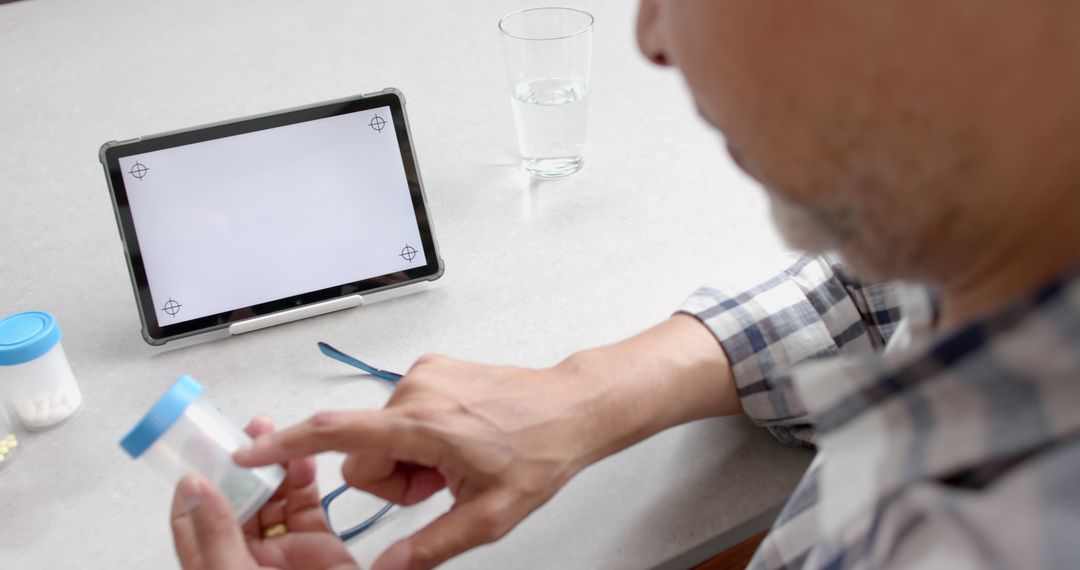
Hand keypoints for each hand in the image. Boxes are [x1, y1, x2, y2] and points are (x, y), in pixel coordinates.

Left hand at [170, 417, 357, 569]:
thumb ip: (216, 533)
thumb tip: (195, 489)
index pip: (193, 520)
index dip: (195, 485)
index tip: (198, 451)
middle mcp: (245, 560)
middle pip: (236, 502)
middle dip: (238, 465)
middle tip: (241, 434)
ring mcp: (284, 553)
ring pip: (272, 499)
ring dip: (271, 466)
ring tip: (272, 435)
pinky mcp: (319, 548)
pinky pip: (307, 506)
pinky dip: (304, 479)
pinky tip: (301, 459)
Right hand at [235, 356, 603, 569]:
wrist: (571, 408)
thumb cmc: (538, 451)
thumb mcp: (488, 515)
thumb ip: (430, 545)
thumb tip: (387, 569)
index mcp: (424, 424)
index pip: (336, 432)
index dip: (286, 445)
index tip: (251, 453)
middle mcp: (416, 390)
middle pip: (360, 451)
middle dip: (390, 478)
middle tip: (438, 484)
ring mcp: (424, 375)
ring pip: (379, 434)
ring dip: (406, 458)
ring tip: (452, 462)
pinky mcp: (431, 369)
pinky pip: (398, 413)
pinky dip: (416, 435)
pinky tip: (454, 441)